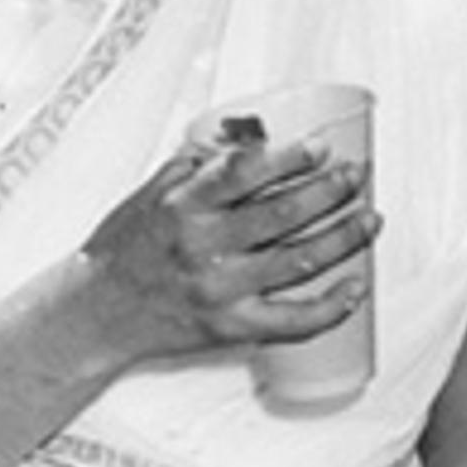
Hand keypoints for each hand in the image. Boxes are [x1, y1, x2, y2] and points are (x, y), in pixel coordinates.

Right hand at [73, 124, 376, 365]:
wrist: (95, 313)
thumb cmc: (124, 249)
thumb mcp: (149, 194)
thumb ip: (196, 167)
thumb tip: (247, 138)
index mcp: (184, 206)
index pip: (245, 173)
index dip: (289, 157)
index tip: (321, 145)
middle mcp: (203, 247)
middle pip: (282, 214)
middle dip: (330, 190)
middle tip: (357, 174)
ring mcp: (220, 290)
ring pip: (298, 261)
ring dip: (343, 238)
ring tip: (371, 218)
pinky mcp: (230, 327)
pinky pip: (291, 321)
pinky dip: (330, 306)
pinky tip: (356, 285)